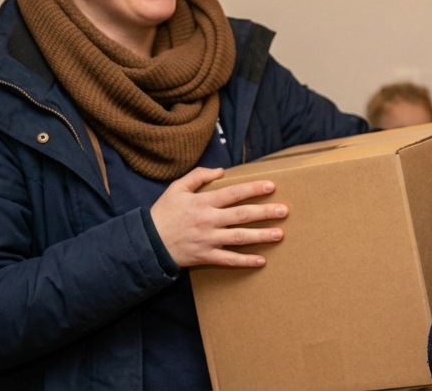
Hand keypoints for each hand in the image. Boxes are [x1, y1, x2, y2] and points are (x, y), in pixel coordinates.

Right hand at [149, 167, 287, 267]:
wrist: (147, 243)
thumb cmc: (163, 213)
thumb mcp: (176, 189)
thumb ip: (198, 177)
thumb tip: (221, 171)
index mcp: (203, 203)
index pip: (233, 194)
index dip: (253, 189)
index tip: (271, 186)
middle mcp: (208, 221)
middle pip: (242, 215)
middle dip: (264, 212)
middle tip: (284, 211)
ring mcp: (208, 240)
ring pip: (239, 238)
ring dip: (261, 236)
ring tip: (279, 234)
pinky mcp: (205, 256)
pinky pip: (228, 260)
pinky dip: (245, 261)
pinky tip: (261, 260)